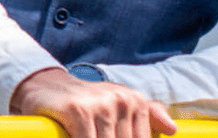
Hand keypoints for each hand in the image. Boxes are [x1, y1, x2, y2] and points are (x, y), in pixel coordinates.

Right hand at [10, 68, 176, 137]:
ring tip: (86, 134)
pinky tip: (73, 136)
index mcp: (135, 101)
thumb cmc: (85, 102)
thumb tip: (173, 131)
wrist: (44, 86)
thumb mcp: (117, 104)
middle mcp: (122, 100)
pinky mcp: (79, 110)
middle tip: (99, 136)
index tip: (108, 137)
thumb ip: (148, 114)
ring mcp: (100, 104)